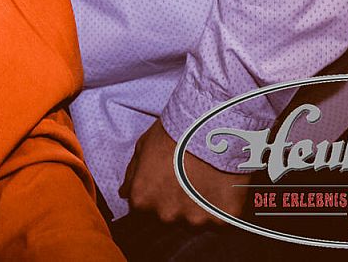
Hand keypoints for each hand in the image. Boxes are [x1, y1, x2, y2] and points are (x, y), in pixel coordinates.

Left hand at [121, 122, 247, 223]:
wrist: (209, 126)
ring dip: (200, 207)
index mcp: (142, 200)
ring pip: (196, 221)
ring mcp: (195, 219)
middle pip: (170, 218)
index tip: (165, 182)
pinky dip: (222, 207)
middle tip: (187, 179)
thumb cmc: (173, 133)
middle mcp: (166, 215)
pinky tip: (223, 186)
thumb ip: (132, 175)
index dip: (155, 196)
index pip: (143, 212)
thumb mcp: (142, 147)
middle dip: (176, 204)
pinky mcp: (222, 218)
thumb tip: (124, 193)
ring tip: (206, 181)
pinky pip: (221, 219)